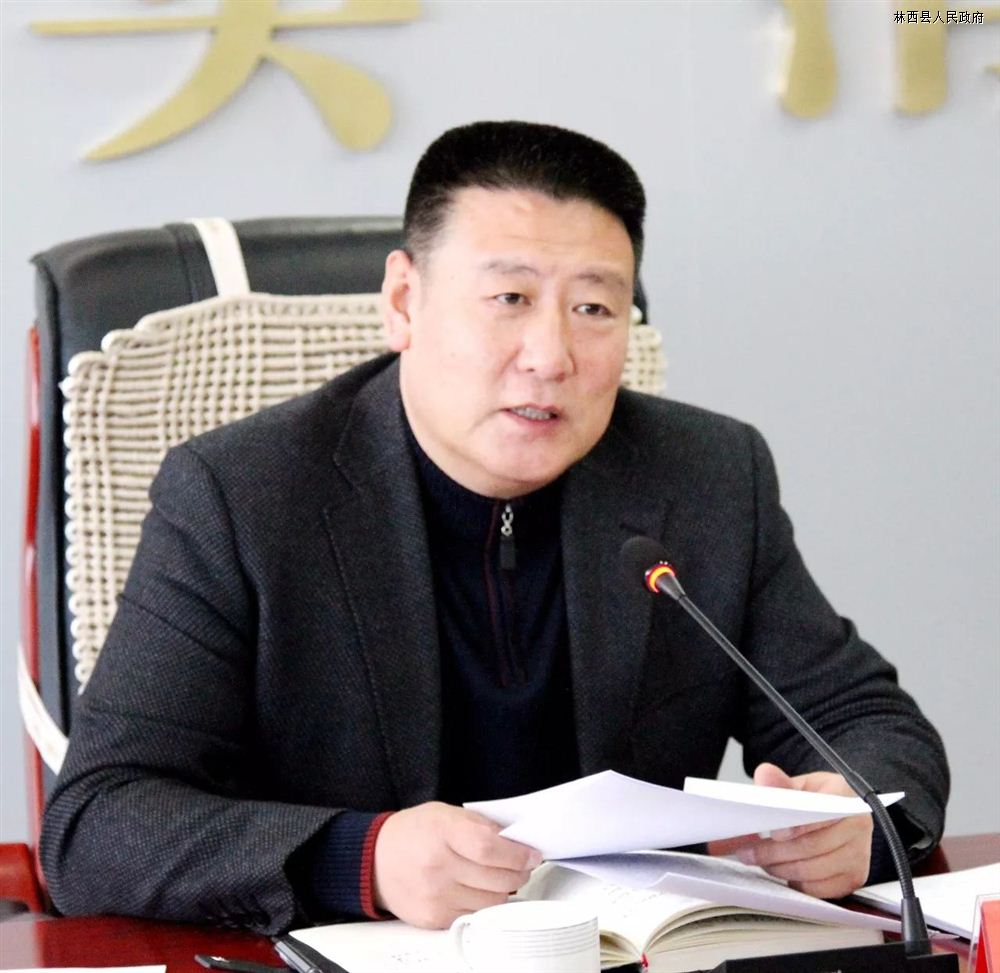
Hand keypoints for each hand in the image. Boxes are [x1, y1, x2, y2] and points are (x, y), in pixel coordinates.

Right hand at [372, 801, 542, 927]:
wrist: (375, 860)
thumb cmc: (414, 832)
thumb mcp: (445, 813)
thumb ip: (480, 825)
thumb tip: (517, 841)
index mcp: (442, 832)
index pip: (489, 848)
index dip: (517, 854)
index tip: (532, 855)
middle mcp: (438, 866)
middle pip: (497, 880)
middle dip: (518, 874)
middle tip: (522, 866)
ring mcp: (435, 896)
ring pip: (491, 902)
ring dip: (502, 891)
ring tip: (498, 877)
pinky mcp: (434, 919)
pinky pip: (474, 915)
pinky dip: (482, 904)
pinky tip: (477, 889)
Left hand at [713, 763, 872, 898]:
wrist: (839, 814)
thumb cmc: (819, 799)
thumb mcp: (801, 784)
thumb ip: (780, 783)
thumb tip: (765, 775)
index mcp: (844, 796)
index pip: (821, 813)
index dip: (795, 826)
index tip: (772, 832)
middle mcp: (858, 826)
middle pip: (811, 846)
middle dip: (773, 852)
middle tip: (747, 852)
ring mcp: (859, 855)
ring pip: (812, 871)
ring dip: (779, 869)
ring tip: (760, 861)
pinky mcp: (853, 878)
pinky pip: (819, 889)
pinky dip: (795, 883)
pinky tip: (781, 871)